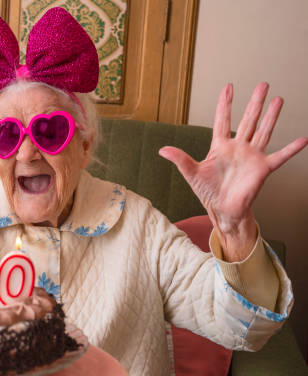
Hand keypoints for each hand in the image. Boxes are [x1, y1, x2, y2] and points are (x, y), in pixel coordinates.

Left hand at [159, 82, 307, 259]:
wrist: (223, 210)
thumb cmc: (208, 191)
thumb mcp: (192, 173)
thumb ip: (180, 159)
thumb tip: (162, 150)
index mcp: (220, 147)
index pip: (223, 120)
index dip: (225, 104)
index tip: (229, 86)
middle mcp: (238, 148)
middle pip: (248, 120)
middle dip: (255, 103)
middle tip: (263, 84)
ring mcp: (252, 157)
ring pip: (264, 131)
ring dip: (271, 116)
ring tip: (278, 99)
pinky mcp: (262, 169)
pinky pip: (280, 157)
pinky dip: (291, 149)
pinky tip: (303, 139)